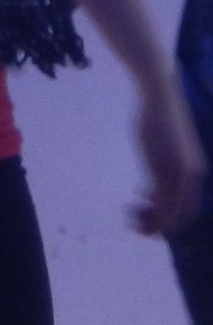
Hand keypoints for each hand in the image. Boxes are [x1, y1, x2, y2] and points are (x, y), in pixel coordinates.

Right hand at [129, 77, 206, 236]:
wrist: (160, 98)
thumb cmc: (160, 119)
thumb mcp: (166, 149)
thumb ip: (166, 168)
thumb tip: (157, 179)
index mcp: (195, 173)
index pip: (187, 211)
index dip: (165, 218)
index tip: (142, 208)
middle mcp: (192, 177)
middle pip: (178, 218)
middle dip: (155, 226)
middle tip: (132, 221)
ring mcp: (179, 175)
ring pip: (168, 215)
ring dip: (147, 222)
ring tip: (129, 215)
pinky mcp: (165, 170)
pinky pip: (159, 204)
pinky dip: (145, 211)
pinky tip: (132, 196)